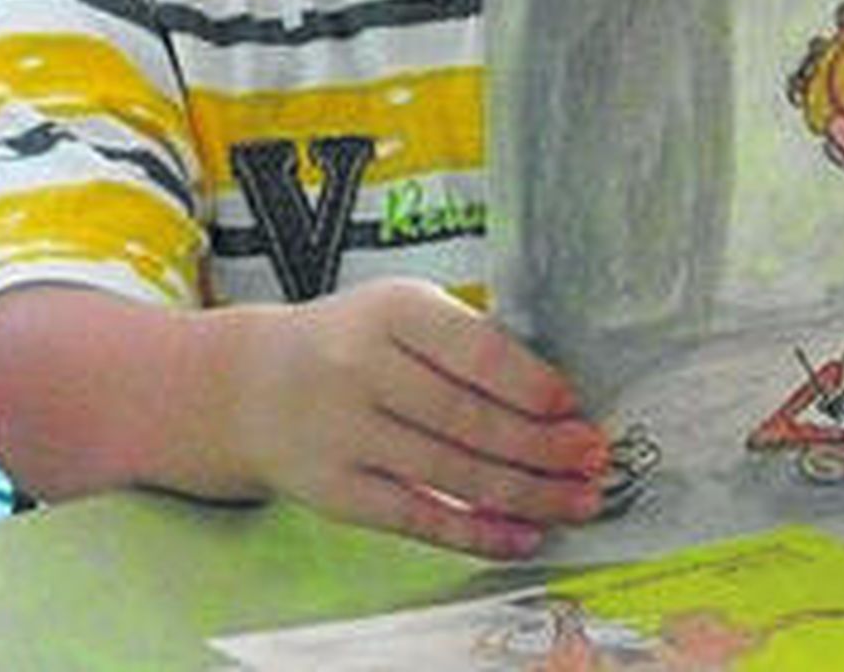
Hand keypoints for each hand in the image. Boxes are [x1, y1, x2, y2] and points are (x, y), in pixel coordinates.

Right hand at [234, 278, 610, 558]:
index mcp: (391, 311)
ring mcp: (345, 435)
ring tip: (577, 499)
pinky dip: (477, 532)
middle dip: (541, 445)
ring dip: (526, 492)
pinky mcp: (337, 492)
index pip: (473, 351)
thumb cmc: (350, 340)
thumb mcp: (401, 308)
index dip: (530, 383)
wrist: (251, 385)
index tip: (572, 405)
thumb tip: (554, 392)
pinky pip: (419, 519)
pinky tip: (523, 535)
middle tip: (592, 457)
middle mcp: (363, 370)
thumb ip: (465, 338)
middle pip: (469, 418)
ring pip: (452, 473)